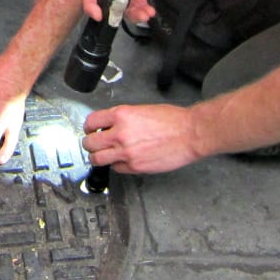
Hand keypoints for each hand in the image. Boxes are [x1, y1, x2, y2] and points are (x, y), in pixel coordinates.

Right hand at [82, 0, 182, 25]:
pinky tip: (149, 11)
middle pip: (106, 2)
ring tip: (144, 14)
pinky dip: (143, 13)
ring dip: (133, 15)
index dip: (91, 3)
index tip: (98, 14)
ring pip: (123, 8)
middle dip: (115, 12)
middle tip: (124, 15)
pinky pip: (137, 8)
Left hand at [83, 102, 199, 174]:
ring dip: (97, 157)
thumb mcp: (141, 110)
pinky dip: (116, 165)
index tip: (90, 129)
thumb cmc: (173, 120)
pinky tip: (122, 160)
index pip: (91, 122)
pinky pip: (116, 168)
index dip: (89, 127)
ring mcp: (126, 152)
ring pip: (97, 159)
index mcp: (121, 115)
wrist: (190, 134)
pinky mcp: (135, 167)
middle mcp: (120, 134)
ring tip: (102, 155)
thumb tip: (109, 125)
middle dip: (89, 143)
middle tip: (93, 143)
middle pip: (89, 143)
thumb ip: (123, 118)